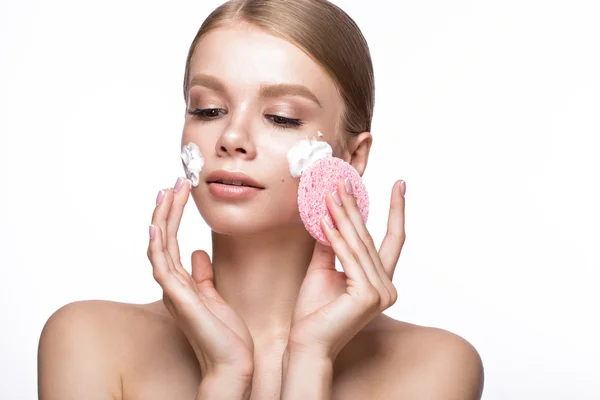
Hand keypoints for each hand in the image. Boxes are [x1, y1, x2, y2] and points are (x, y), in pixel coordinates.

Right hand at [148, 177, 254, 379]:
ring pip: (159, 247)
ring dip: (162, 218)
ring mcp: (173, 292)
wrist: (232, 364)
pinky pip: (162, 268)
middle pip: (162, 239)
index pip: (171, 242)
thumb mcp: (214, 296)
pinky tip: (156, 226)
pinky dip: (157, 246)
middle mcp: (171, 285)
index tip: (178, 192)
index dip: (171, 216)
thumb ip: (203, 275)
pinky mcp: (179, 300)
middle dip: (166, 209)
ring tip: (167, 191)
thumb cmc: (225, 334)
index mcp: (180, 283)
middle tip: (173, 182)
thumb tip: (199, 252)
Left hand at [287, 179, 405, 361]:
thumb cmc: (314, 312)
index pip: (393, 239)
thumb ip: (331, 245)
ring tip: (330, 194)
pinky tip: (325, 220)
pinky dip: (336, 239)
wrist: (306, 344)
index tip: (400, 183)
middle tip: (344, 181)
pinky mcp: (368, 296)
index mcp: (381, 281)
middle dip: (355, 207)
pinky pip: (349, 259)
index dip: (396, 210)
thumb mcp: (323, 270)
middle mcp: (387, 287)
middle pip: (370, 237)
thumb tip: (329, 216)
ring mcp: (380, 293)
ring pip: (359, 245)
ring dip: (343, 217)